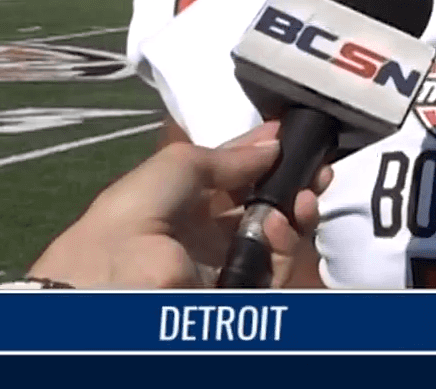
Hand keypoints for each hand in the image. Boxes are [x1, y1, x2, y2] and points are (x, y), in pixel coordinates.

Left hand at [28, 120, 334, 287]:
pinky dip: (285, 244)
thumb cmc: (136, 210)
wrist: (117, 275)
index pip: (238, 177)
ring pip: (276, 239)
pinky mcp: (239, 294)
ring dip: (295, 213)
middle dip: (293, 186)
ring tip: (303, 196)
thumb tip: (273, 145)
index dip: (266, 159)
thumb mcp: (179, 164)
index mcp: (185, 200)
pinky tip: (279, 222)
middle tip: (317, 169)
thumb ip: (231, 156)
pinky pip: (274, 268)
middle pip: (264, 207)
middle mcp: (207, 233)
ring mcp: (225, 266)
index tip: (294, 140)